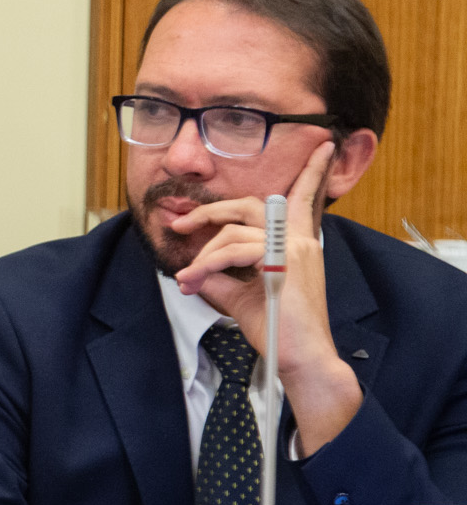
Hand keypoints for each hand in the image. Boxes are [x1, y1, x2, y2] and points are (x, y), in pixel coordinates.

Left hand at [169, 142, 361, 452]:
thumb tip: (193, 268)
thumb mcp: (240, 295)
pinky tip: (195, 282)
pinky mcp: (283, 262)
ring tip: (187, 279)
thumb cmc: (276, 328)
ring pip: (233, 231)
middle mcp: (301, 240)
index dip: (312, 171)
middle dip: (209, 210)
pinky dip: (207, 265)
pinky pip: (233, 250)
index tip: (323, 146)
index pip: (303, 198)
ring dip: (201, 255)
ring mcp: (295, 249)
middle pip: (249, 204)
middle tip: (181, 223)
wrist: (301, 359)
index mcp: (298, 243)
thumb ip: (220, 274)